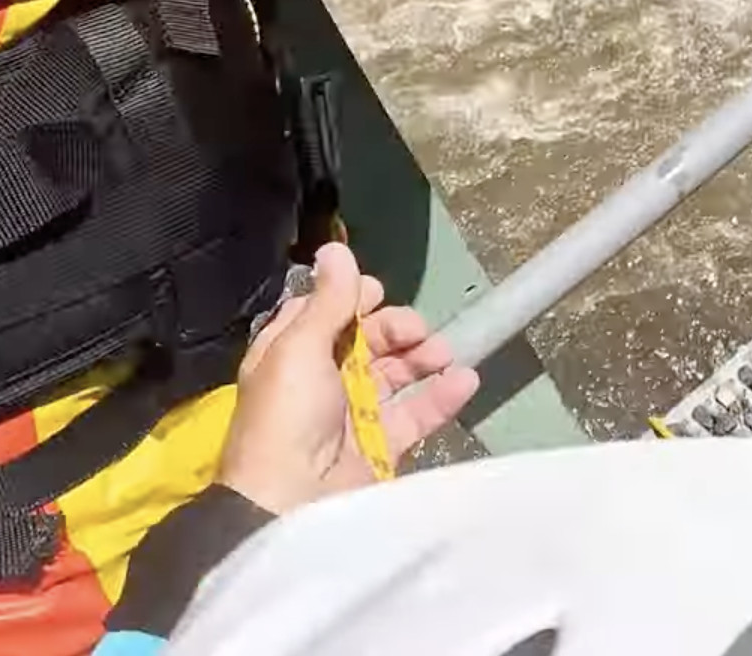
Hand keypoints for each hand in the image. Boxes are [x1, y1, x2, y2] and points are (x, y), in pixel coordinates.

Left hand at [215, 242, 479, 515]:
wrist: (291, 503)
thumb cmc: (288, 416)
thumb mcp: (300, 348)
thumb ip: (328, 301)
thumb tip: (336, 248)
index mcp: (290, 354)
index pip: (324, 313)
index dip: (352, 299)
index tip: (377, 293)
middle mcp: (321, 380)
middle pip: (366, 341)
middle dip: (395, 328)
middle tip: (417, 329)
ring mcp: (353, 415)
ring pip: (395, 374)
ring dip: (422, 357)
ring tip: (444, 353)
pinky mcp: (382, 447)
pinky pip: (416, 414)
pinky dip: (442, 396)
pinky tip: (464, 380)